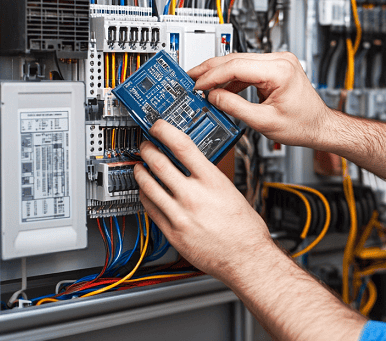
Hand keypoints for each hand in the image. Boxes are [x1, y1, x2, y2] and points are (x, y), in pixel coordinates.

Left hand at [134, 119, 272, 282]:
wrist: (246, 259)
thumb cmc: (246, 230)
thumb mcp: (232, 192)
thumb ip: (210, 178)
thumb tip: (195, 166)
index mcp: (213, 182)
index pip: (183, 146)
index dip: (165, 131)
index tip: (158, 126)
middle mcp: (193, 196)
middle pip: (159, 163)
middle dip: (148, 149)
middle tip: (146, 145)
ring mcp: (179, 215)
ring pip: (148, 185)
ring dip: (141, 171)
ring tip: (140, 165)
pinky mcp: (171, 232)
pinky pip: (149, 208)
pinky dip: (144, 195)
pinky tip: (145, 191)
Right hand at [188, 52, 333, 147]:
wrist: (319, 126)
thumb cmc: (302, 124)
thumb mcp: (263, 121)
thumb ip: (234, 107)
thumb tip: (213, 96)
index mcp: (280, 70)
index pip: (236, 66)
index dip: (212, 76)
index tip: (197, 84)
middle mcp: (280, 60)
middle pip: (236, 58)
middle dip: (210, 69)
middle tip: (190, 77)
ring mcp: (279, 61)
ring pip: (240, 61)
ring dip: (220, 73)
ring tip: (201, 83)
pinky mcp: (276, 67)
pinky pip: (248, 68)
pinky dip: (233, 77)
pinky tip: (220, 88)